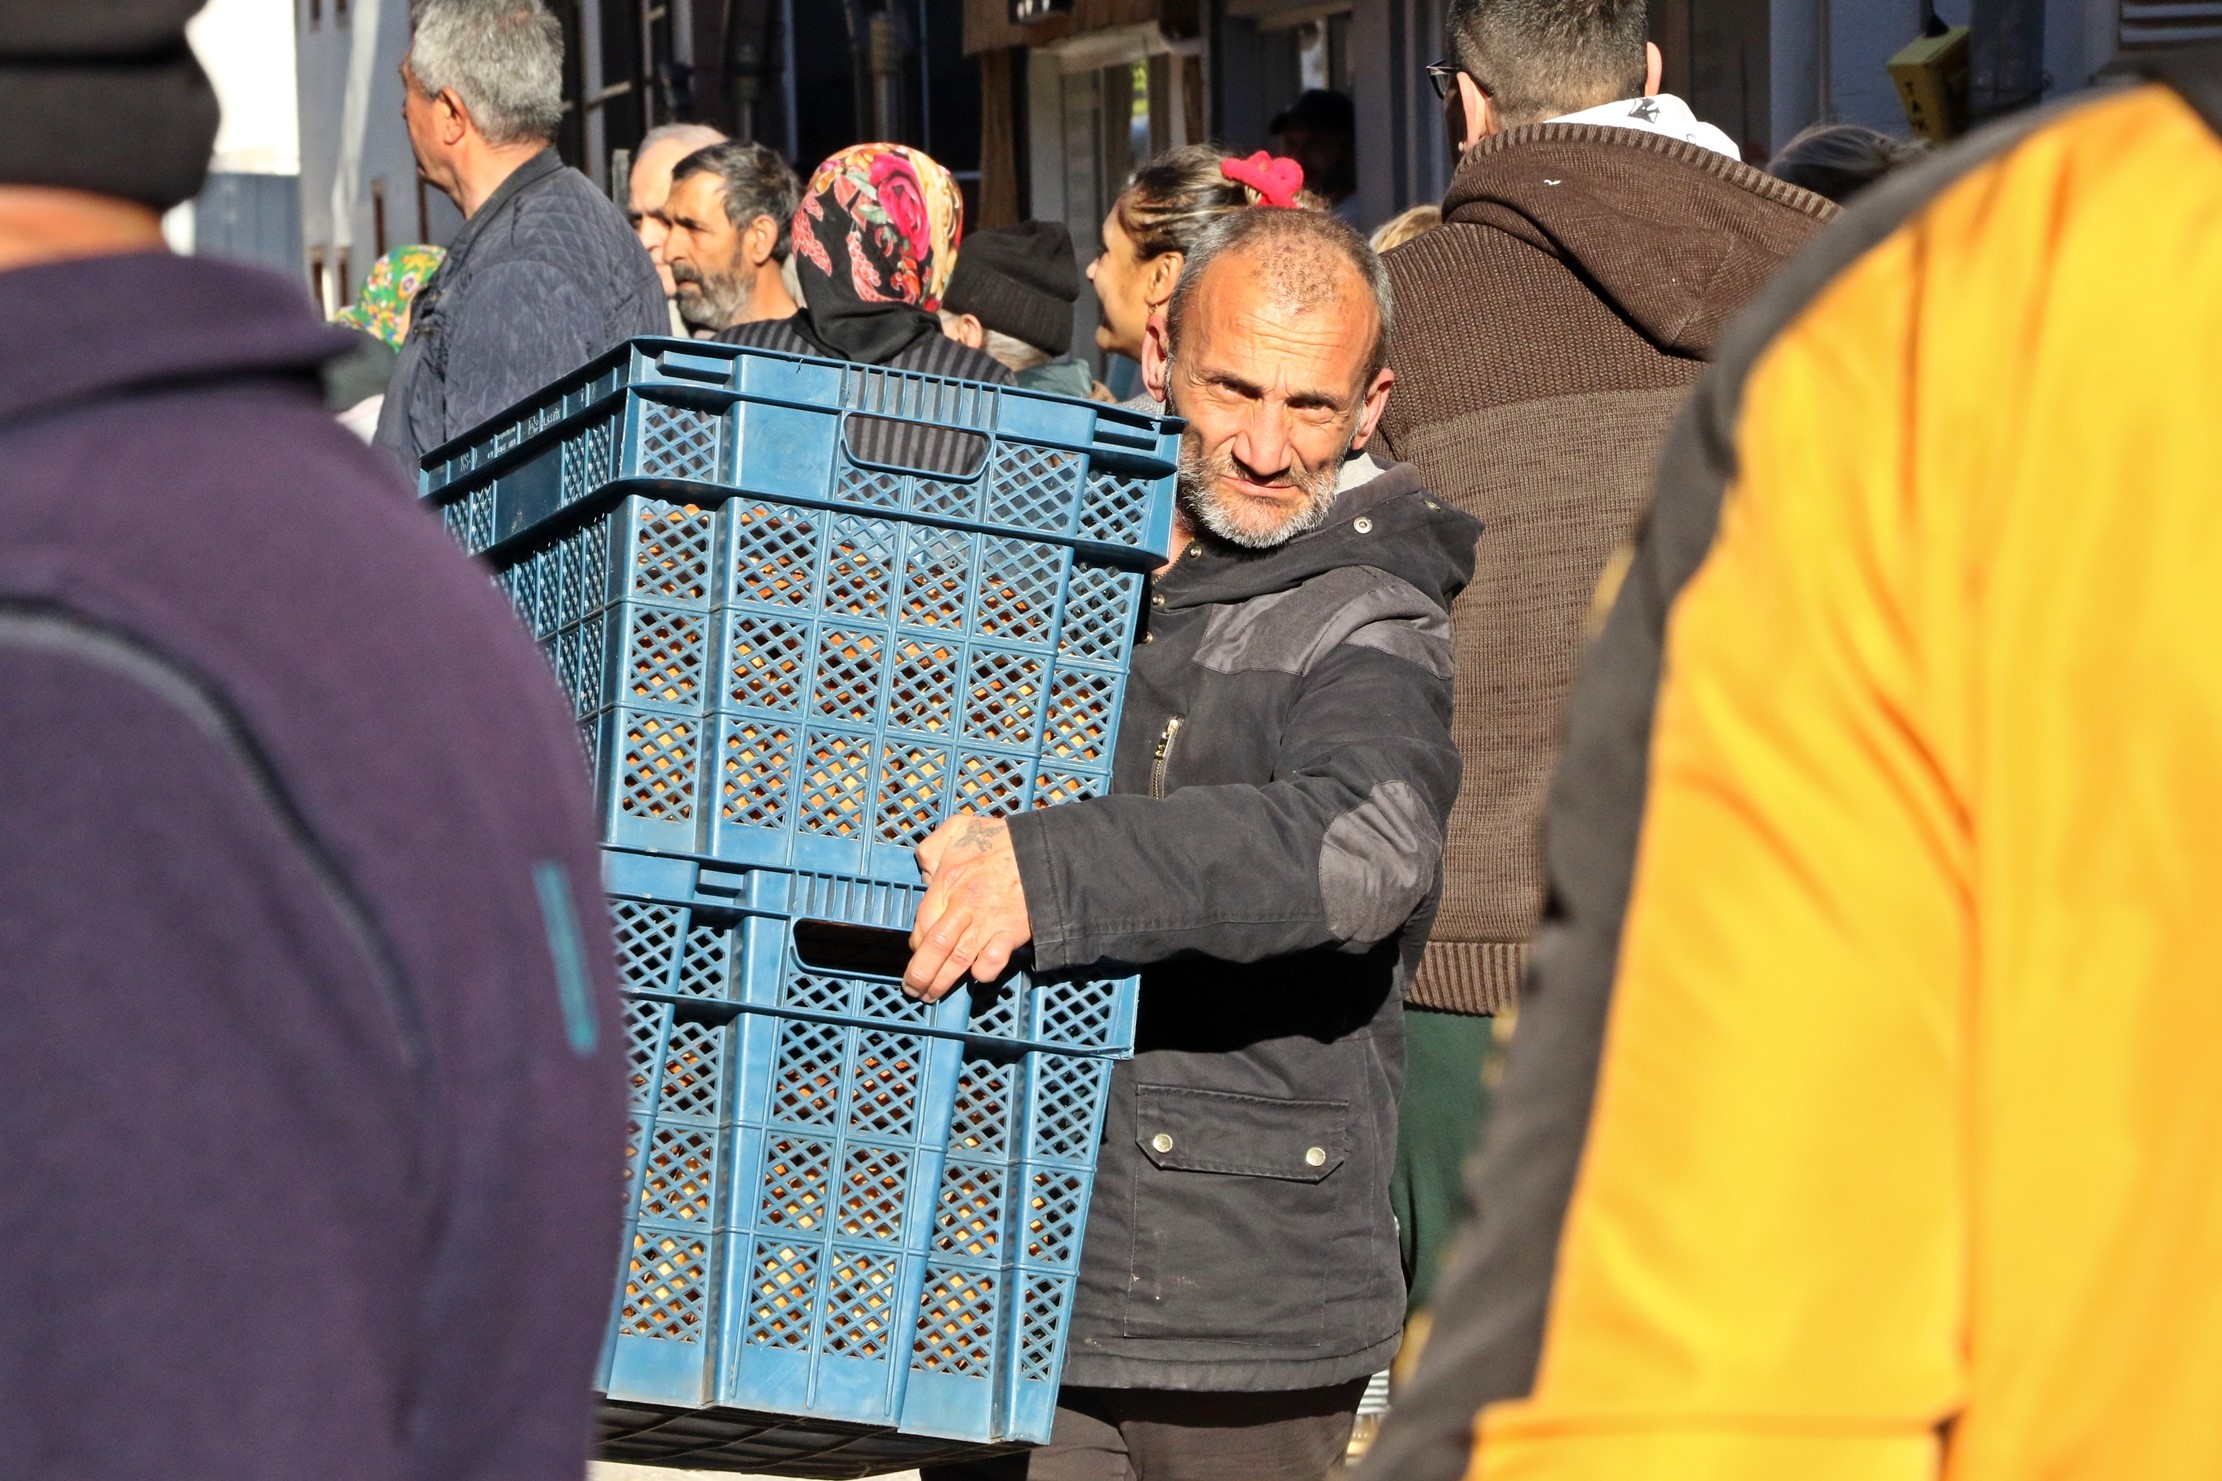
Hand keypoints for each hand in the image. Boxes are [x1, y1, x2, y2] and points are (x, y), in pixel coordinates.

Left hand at [906, 812, 1031, 1001]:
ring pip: (958, 960)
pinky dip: (982, 972)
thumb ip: (932, 847)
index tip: (918, 950)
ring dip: (942, 983)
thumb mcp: (958, 828)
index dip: (917, 942)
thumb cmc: (1001, 839)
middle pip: (935, 948)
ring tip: (931, 996)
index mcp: (948, 881)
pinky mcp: (1011, 934)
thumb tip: (923, 871)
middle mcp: (964, 906)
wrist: (1045, 849)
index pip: (922, 922)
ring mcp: (988, 923)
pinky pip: (992, 962)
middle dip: (920, 974)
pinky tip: (976, 976)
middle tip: (913, 989)